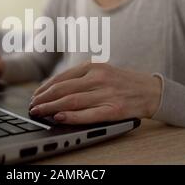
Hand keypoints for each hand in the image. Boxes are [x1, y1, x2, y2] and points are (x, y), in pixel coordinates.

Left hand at [29, 62, 162, 124]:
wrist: (152, 91)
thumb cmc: (123, 82)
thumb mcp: (103, 71)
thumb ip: (81, 78)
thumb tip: (55, 88)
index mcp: (94, 67)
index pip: (62, 78)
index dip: (45, 88)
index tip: (35, 96)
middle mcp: (99, 78)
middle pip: (63, 89)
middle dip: (44, 99)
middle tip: (32, 106)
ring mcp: (107, 94)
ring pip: (72, 101)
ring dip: (51, 108)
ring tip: (39, 112)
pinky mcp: (114, 109)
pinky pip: (88, 114)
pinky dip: (72, 116)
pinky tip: (59, 117)